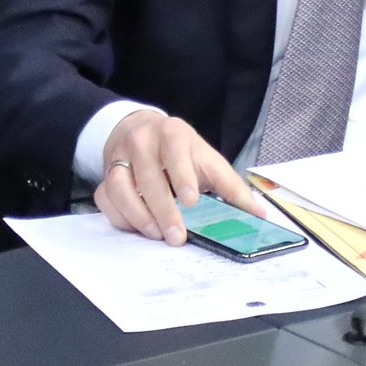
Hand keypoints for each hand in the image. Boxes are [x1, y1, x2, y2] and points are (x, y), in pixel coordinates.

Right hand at [94, 109, 272, 244]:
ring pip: (120, 187)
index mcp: (172, 133)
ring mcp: (119, 158)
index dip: (182, 174)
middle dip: (163, 209)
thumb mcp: (207, 159)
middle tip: (177, 236)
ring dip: (138, 215)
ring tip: (156, 234)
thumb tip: (259, 214)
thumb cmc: (180, 150)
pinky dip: (120, 217)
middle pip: (147, 176)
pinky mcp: (105, 177)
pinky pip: (106, 199)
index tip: (191, 201)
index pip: (175, 150)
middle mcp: (141, 141)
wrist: (140, 129)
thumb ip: (231, 187)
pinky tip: (137, 228)